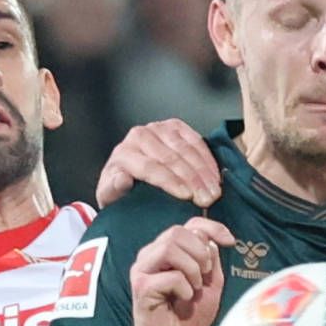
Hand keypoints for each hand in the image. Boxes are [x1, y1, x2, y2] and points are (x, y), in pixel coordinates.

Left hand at [93, 117, 221, 207]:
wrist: (127, 174)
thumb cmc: (122, 190)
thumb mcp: (111, 196)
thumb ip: (112, 190)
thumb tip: (122, 179)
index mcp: (123, 153)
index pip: (151, 167)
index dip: (170, 182)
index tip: (187, 196)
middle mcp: (140, 135)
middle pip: (171, 158)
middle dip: (193, 180)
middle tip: (207, 199)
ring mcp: (158, 128)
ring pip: (186, 149)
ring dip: (204, 172)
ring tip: (214, 191)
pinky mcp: (174, 126)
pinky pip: (195, 140)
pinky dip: (207, 159)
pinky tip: (215, 176)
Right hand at [126, 216, 233, 325]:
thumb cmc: (188, 319)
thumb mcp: (209, 285)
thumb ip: (210, 260)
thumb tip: (211, 240)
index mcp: (165, 252)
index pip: (188, 225)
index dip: (211, 227)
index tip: (229, 241)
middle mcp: (149, 257)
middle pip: (177, 232)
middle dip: (200, 253)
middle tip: (204, 276)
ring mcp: (142, 271)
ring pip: (170, 247)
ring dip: (192, 269)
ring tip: (193, 289)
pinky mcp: (141, 288)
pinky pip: (171, 276)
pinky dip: (185, 288)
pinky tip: (183, 302)